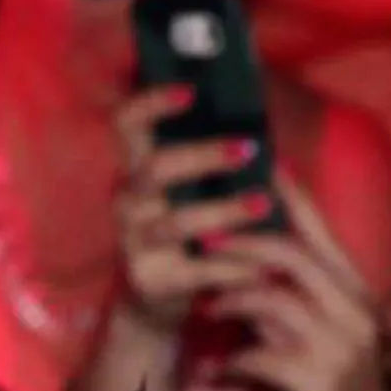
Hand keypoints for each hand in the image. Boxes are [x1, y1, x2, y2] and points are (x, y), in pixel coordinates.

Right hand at [111, 86, 279, 342]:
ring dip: (225, 209)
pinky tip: (261, 265)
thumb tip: (258, 130)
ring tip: (264, 204)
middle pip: (156, 168)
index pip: (126, 124)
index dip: (151, 103)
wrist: (160, 298)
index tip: (190, 92)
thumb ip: (212, 164)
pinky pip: (193, 270)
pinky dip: (231, 268)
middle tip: (248, 148)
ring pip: (176, 221)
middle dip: (204, 155)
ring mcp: (133, 241)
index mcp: (135, 170)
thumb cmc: (188, 230)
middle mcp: (127, 201)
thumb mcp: (192, 192)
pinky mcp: (149, 279)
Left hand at [191, 175, 390, 390]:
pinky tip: (214, 375)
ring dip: (232, 301)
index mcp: (360, 299)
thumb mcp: (324, 347)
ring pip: (273, 302)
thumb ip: (297, 311)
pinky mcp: (318, 388)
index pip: (321, 234)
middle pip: (293, 256)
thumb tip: (252, 280)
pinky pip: (260, 359)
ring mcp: (341, 351)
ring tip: (206, 308)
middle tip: (203, 236)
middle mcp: (356, 316)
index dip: (290, 198)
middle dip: (242, 243)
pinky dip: (232, 364)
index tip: (260, 163)